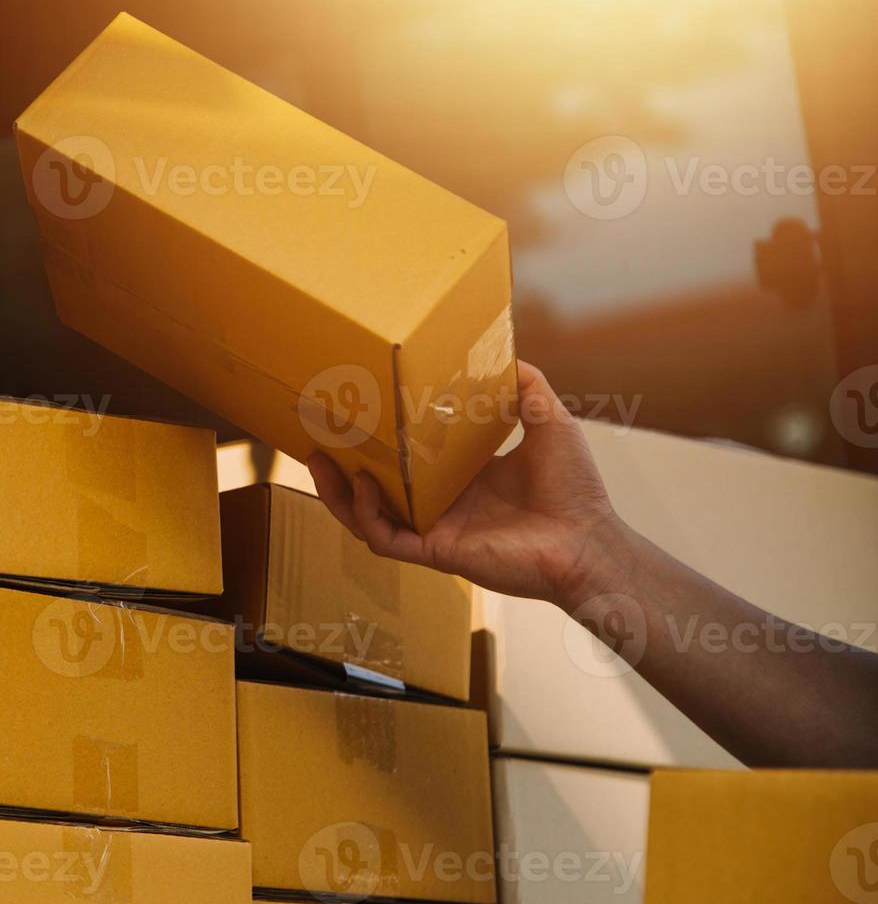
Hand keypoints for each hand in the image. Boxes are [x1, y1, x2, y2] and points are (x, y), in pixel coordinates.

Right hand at [307, 360, 626, 606]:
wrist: (588, 542)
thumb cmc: (575, 490)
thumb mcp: (549, 423)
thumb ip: (527, 389)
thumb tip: (507, 353)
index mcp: (464, 477)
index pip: (410, 458)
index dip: (383, 437)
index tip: (361, 408)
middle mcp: (443, 503)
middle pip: (376, 487)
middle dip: (341, 466)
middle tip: (317, 437)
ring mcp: (435, 528)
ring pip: (367, 516)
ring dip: (338, 493)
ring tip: (316, 461)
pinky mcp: (435, 551)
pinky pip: (385, 537)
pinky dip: (367, 513)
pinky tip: (363, 485)